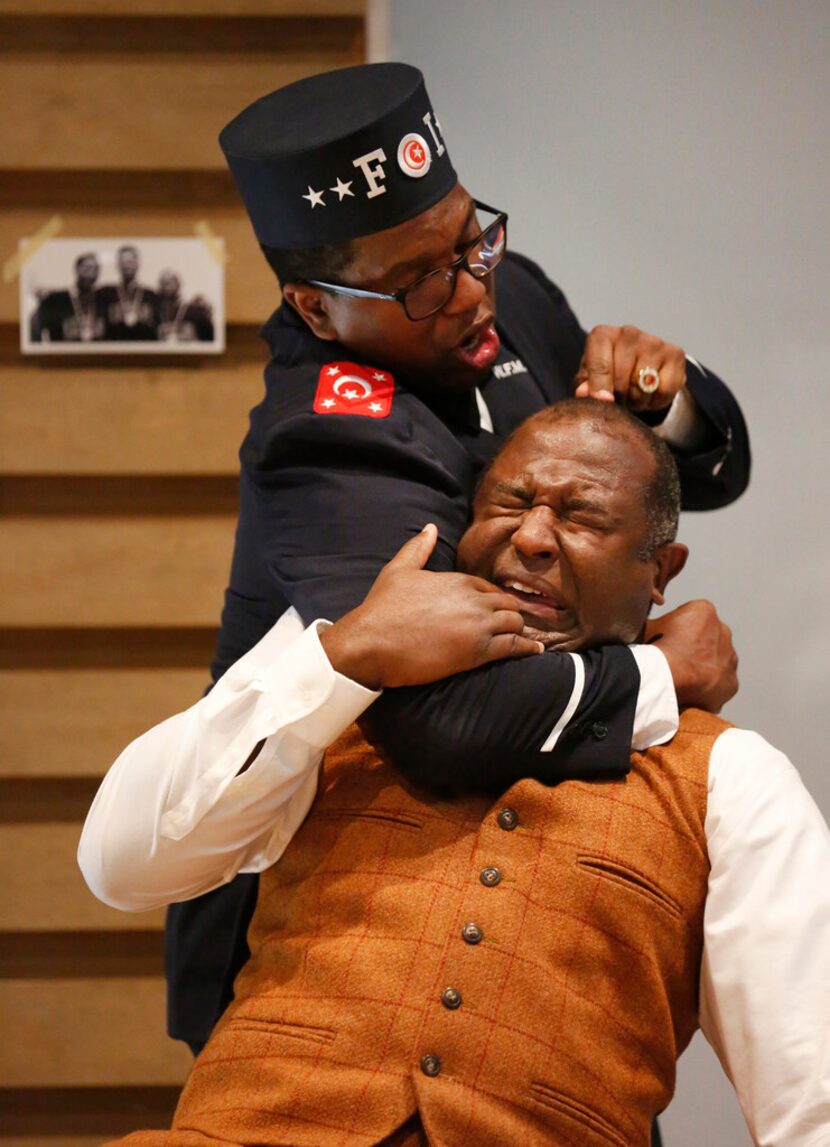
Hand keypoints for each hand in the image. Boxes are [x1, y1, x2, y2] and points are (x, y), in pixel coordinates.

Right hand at [320, 525, 542, 688]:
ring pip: (515, 622)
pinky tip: (535, 651)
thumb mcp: (398, 570)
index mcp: (456, 580)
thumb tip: (429, 527)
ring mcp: (477, 625)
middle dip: (512, 612)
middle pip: (508, 602)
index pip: (488, 586)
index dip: (492, 598)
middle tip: (514, 625)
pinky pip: (513, 647)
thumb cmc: (381, 608)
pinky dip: (527, 648)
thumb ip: (417, 548)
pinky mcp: (477, 651)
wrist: (371, 641)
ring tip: (524, 639)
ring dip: (519, 630)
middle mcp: (472, 598)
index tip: (494, 608)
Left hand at [574, 324, 685, 411]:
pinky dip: (657, 401)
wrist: (637, 366)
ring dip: (636, 402)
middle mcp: (628, 333)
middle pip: (621, 381)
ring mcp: (654, 341)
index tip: (603, 402)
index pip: (600, 364)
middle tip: (617, 399)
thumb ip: (583, 386)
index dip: (600, 387)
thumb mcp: (588, 379)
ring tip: (632, 395)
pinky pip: (665, 391)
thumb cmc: (606, 374)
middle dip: (618, 399)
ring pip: (643, 388)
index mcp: (602, 336)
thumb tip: (584, 393)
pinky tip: (649, 392)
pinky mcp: (675, 353)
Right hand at [645, 600, 737, 712]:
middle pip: (707, 639)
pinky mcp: (731, 683)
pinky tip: (690, 692)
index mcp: (704, 610)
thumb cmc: (655, 648)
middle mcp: (724, 631)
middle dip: (694, 648)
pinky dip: (708, 689)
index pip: (690, 617)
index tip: (665, 641)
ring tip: (681, 679)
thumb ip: (656, 623)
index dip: (675, 630)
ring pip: (716, 662)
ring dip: (703, 668)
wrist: (664, 677)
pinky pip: (720, 685)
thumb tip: (651, 628)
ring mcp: (730, 658)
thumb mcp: (648, 625)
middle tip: (674, 661)